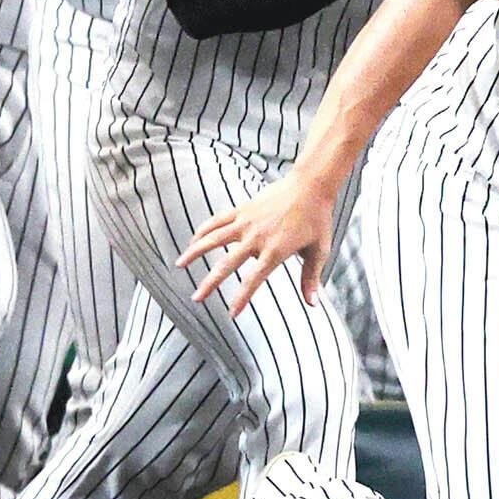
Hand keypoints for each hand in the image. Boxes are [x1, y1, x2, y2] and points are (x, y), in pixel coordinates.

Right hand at [179, 173, 339, 315]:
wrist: (310, 184)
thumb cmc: (318, 219)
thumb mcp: (319, 250)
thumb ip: (311, 277)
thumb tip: (312, 304)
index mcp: (276, 250)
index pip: (254, 279)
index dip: (241, 298)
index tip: (231, 314)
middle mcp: (257, 237)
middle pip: (226, 263)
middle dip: (210, 283)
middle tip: (195, 298)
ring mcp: (246, 221)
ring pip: (213, 238)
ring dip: (194, 252)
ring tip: (179, 265)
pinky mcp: (242, 209)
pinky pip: (217, 221)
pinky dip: (203, 231)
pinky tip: (192, 242)